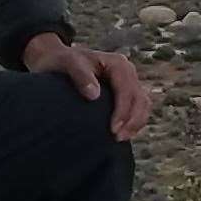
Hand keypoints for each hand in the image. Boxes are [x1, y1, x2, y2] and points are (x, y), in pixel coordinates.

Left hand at [25, 31, 152, 139]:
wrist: (58, 61)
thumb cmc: (63, 62)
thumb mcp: (68, 63)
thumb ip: (81, 75)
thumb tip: (94, 95)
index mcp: (117, 64)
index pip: (126, 90)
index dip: (123, 110)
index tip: (113, 129)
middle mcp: (127, 72)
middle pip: (138, 98)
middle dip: (131, 120)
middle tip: (117, 138)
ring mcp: (128, 83)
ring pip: (142, 105)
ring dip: (135, 124)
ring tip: (120, 139)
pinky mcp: (126, 93)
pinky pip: (138, 109)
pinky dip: (134, 122)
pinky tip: (123, 134)